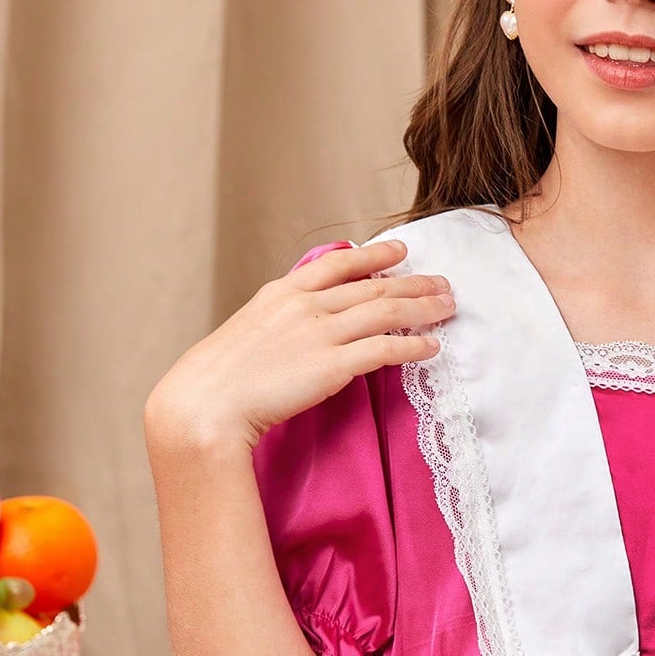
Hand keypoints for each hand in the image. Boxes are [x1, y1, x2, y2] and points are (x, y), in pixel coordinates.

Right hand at [144, 237, 455, 454]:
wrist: (206, 404)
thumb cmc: (220, 378)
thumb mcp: (248, 330)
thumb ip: (280, 319)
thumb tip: (303, 320)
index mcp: (283, 292)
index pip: (339, 264)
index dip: (375, 256)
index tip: (401, 250)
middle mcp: (306, 306)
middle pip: (373, 286)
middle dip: (415, 283)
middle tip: (444, 283)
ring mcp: (320, 334)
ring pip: (386, 312)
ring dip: (424, 308)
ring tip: (449, 308)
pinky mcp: (332, 366)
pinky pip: (385, 349)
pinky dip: (414, 346)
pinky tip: (432, 347)